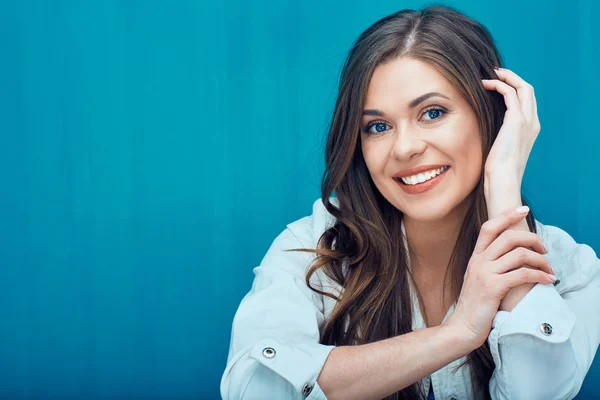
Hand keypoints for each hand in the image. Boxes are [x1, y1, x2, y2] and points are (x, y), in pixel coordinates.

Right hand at [442, 206, 555, 348]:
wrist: (463, 327)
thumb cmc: (474, 305)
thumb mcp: (477, 279)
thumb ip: (489, 264)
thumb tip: (511, 255)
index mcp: (475, 257)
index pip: (489, 227)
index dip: (507, 215)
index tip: (523, 209)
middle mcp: (478, 261)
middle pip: (509, 237)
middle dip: (533, 239)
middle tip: (544, 250)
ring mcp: (485, 273)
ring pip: (520, 254)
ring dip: (541, 260)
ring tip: (549, 269)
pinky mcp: (494, 287)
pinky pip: (523, 274)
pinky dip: (540, 275)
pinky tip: (547, 280)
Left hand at [482, 68, 540, 184]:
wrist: (504, 179)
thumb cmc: (498, 170)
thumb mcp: (500, 149)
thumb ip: (499, 136)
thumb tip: (483, 130)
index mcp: (531, 129)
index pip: (527, 101)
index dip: (514, 88)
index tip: (499, 83)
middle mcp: (533, 122)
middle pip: (528, 90)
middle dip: (512, 78)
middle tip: (495, 72)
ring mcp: (527, 120)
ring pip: (523, 87)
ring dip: (506, 77)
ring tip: (490, 74)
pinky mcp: (517, 120)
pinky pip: (510, 93)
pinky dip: (498, 85)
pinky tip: (484, 84)